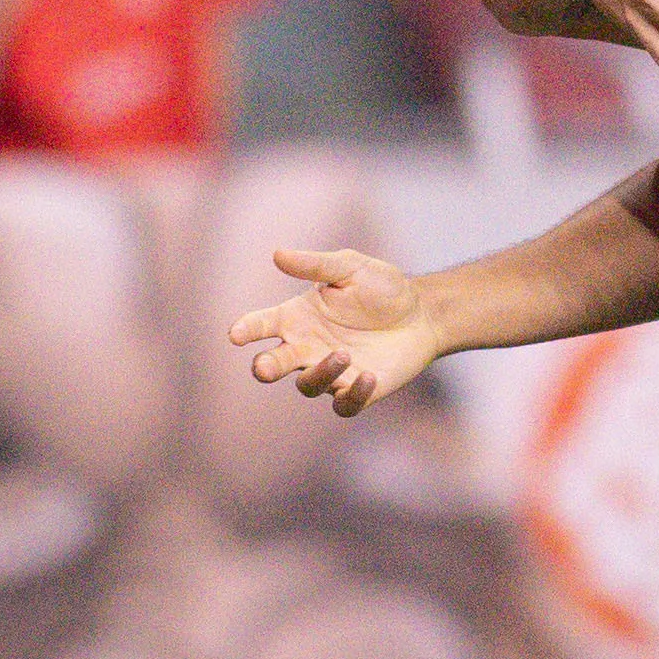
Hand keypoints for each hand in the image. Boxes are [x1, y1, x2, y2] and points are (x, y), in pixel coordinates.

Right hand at [227, 247, 441, 416]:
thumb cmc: (383, 288)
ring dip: (320, 373)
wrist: (423, 313)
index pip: (263, 324)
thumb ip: (316, 265)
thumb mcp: (351, 268)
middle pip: (275, 363)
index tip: (235, 334)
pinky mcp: (357, 389)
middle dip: (266, 367)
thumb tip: (278, 254)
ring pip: (308, 385)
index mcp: (298, 316)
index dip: (247, 329)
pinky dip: (352, 395)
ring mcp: (331, 371)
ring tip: (344, 353)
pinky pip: (344, 404)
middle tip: (264, 367)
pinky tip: (368, 377)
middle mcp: (308, 347)